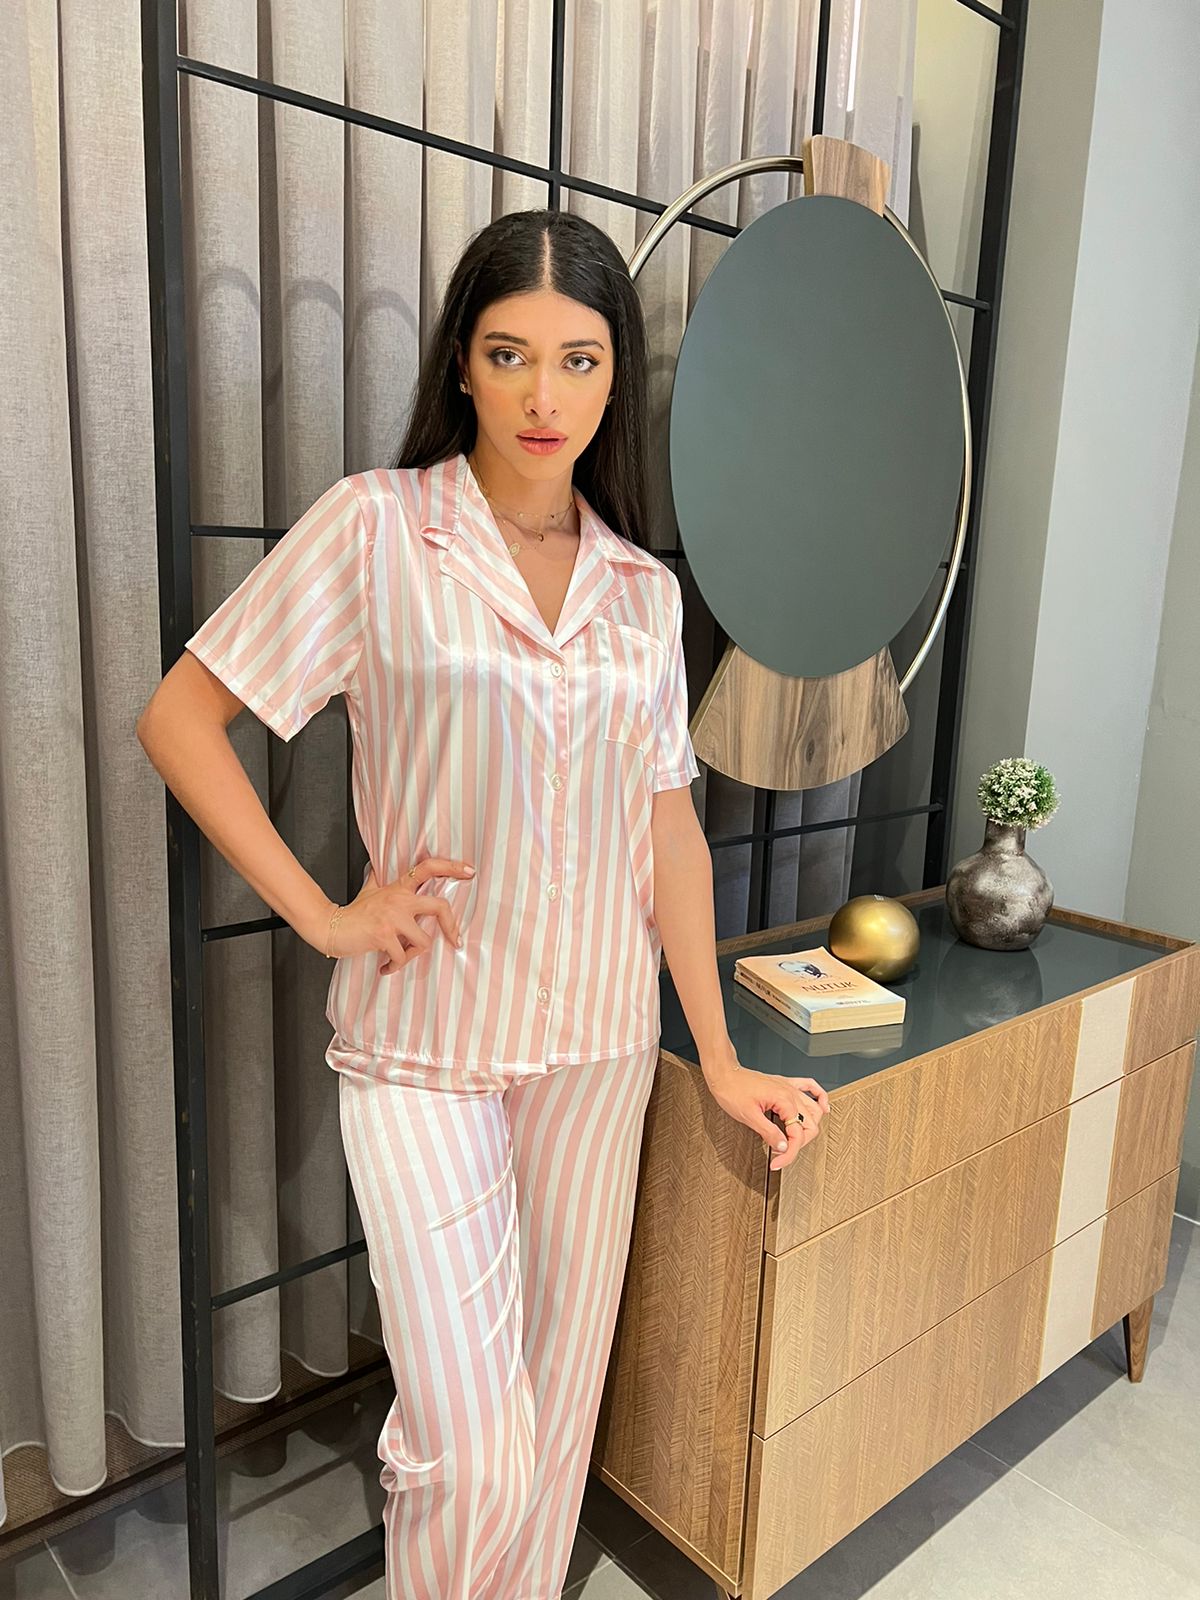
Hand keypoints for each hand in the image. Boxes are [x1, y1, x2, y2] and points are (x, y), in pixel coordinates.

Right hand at [326, 856, 475, 973]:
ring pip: (424, 941)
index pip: (428, 868)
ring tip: (399, 957)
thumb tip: (380, 865)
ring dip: (413, 955)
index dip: (451, 867)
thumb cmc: (354, 912)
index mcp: (399, 888)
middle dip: (452, 927)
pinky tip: (386, 967)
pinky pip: (402, 956)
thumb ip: (382, 880)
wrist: (331, 927)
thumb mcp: (371, 889)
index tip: (470, 871)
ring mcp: (392, 917)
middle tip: (455, 940)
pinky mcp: (384, 935)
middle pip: (439, 907)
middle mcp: (399, 899)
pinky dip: (395, 966)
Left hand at [703, 1055, 828, 1170]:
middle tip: (782, 1154)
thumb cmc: (732, 1090)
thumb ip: (769, 1133)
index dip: (789, 1153)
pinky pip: (810, 1087)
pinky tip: (823, 1108)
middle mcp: (790, 1093)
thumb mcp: (748, 1116)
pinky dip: (820, 1098)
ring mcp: (789, 1087)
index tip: (777, 1162)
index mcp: (784, 1100)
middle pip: (810, 1125)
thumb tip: (783, 1147)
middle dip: (799, 1144)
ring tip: (795, 1140)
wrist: (724, 1073)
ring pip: (814, 1110)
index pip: (797, 1134)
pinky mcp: (785, 1084)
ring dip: (809, 1127)